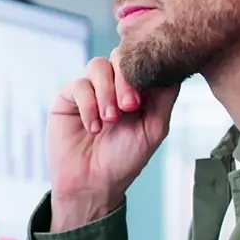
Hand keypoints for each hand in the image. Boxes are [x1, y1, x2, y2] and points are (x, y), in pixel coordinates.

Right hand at [47, 53, 178, 230]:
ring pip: (98, 66)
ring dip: (106, 92)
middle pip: (120, 56)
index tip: (144, 98)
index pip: (142, 61)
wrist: (93, 183)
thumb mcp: (154, 128)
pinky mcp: (67, 97)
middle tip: (129, 107)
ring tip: (110, 120)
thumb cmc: (124, 159)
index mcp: (135, 88)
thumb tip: (172, 68)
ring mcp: (89, 88)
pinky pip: (78, 85)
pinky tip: (93, 127)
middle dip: (126, 80)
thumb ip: (164, 97)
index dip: (145, 70)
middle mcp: (112, 83)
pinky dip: (88, 105)